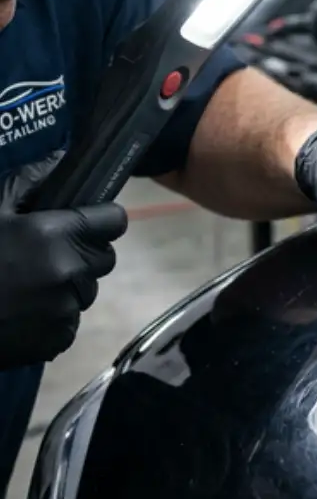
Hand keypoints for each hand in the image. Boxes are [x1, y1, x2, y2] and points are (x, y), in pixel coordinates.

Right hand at [0, 154, 127, 368]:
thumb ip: (25, 183)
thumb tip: (57, 159)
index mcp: (56, 235)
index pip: (114, 221)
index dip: (101, 220)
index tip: (86, 222)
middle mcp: (71, 271)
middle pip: (104, 258)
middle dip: (83, 254)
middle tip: (45, 255)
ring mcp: (67, 309)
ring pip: (85, 291)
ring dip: (66, 287)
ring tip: (26, 287)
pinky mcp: (59, 339)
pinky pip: (70, 322)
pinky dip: (53, 318)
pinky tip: (21, 313)